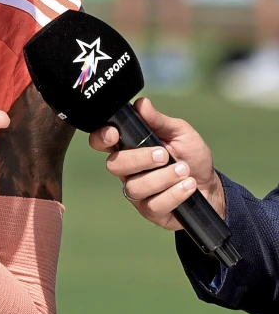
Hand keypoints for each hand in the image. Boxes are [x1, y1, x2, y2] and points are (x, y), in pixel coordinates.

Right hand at [88, 97, 223, 230]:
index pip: (102, 142)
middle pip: (114, 166)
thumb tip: (141, 103)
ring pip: (133, 187)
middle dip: (139, 159)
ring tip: (184, 171)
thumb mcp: (180, 133)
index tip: (114, 134)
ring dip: (162, 178)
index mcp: (129, 147)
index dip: (101, 138)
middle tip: (164, 155)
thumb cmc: (192, 157)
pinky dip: (174, 194)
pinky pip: (153, 205)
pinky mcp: (150, 210)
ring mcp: (137, 192)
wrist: (212, 187)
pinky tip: (188, 187)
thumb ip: (159, 120)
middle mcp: (128, 170)